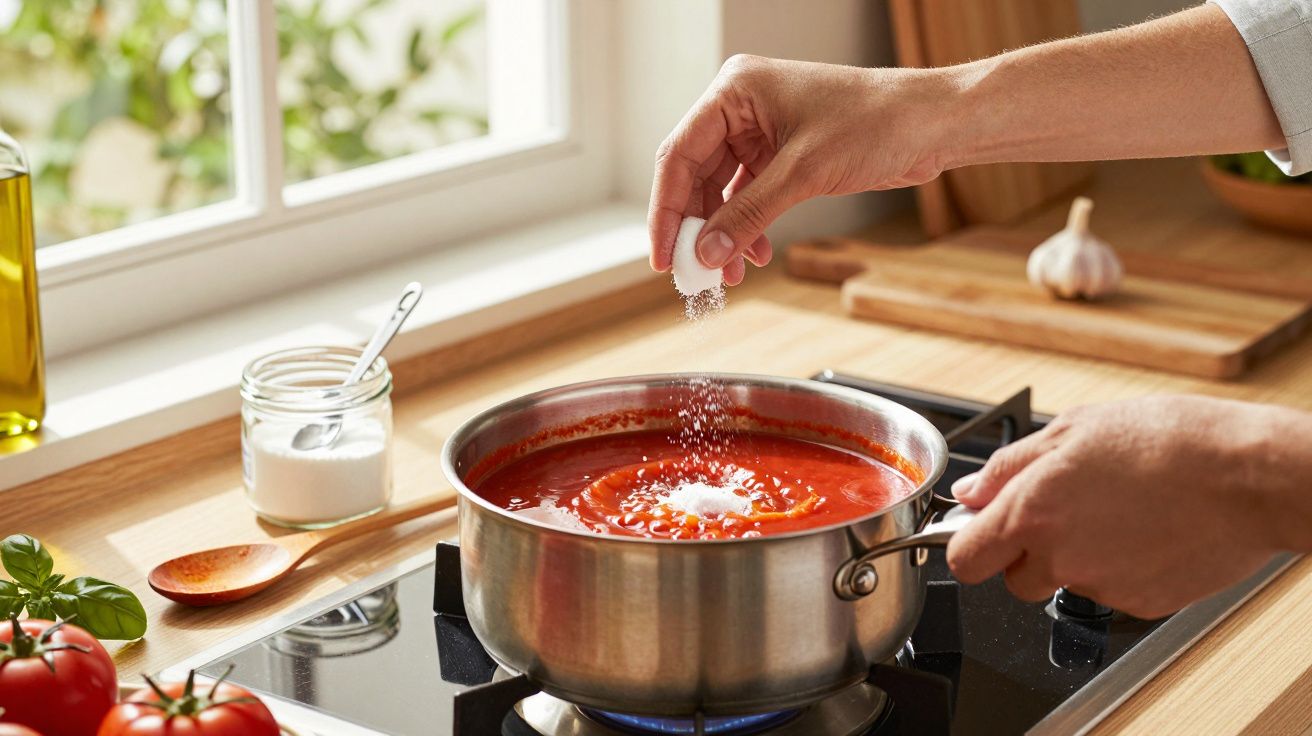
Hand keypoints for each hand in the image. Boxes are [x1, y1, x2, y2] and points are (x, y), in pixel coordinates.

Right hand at [647, 55, 952, 283]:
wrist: (932, 124)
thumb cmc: (877, 122)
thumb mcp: (803, 173)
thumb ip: (748, 214)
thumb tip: (705, 252)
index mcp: (735, 90)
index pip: (679, 155)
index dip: (667, 210)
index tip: (664, 255)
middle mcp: (741, 108)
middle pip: (695, 176)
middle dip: (696, 228)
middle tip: (693, 273)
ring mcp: (760, 132)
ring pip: (721, 192)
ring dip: (723, 234)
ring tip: (726, 274)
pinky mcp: (782, 155)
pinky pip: (748, 196)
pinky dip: (747, 227)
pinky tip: (753, 255)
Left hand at [945, 395, 1296, 618]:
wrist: (1248, 476)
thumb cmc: (1169, 441)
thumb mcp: (1074, 428)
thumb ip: (1009, 466)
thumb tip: (970, 492)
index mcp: (1031, 512)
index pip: (965, 560)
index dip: (970, 545)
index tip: (981, 531)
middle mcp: (1059, 557)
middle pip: (1013, 579)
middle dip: (1025, 554)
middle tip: (1063, 512)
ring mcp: (1101, 585)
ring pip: (1064, 583)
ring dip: (1075, 559)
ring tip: (1117, 513)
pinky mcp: (1141, 603)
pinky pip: (1112, 590)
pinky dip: (1121, 568)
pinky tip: (1146, 531)